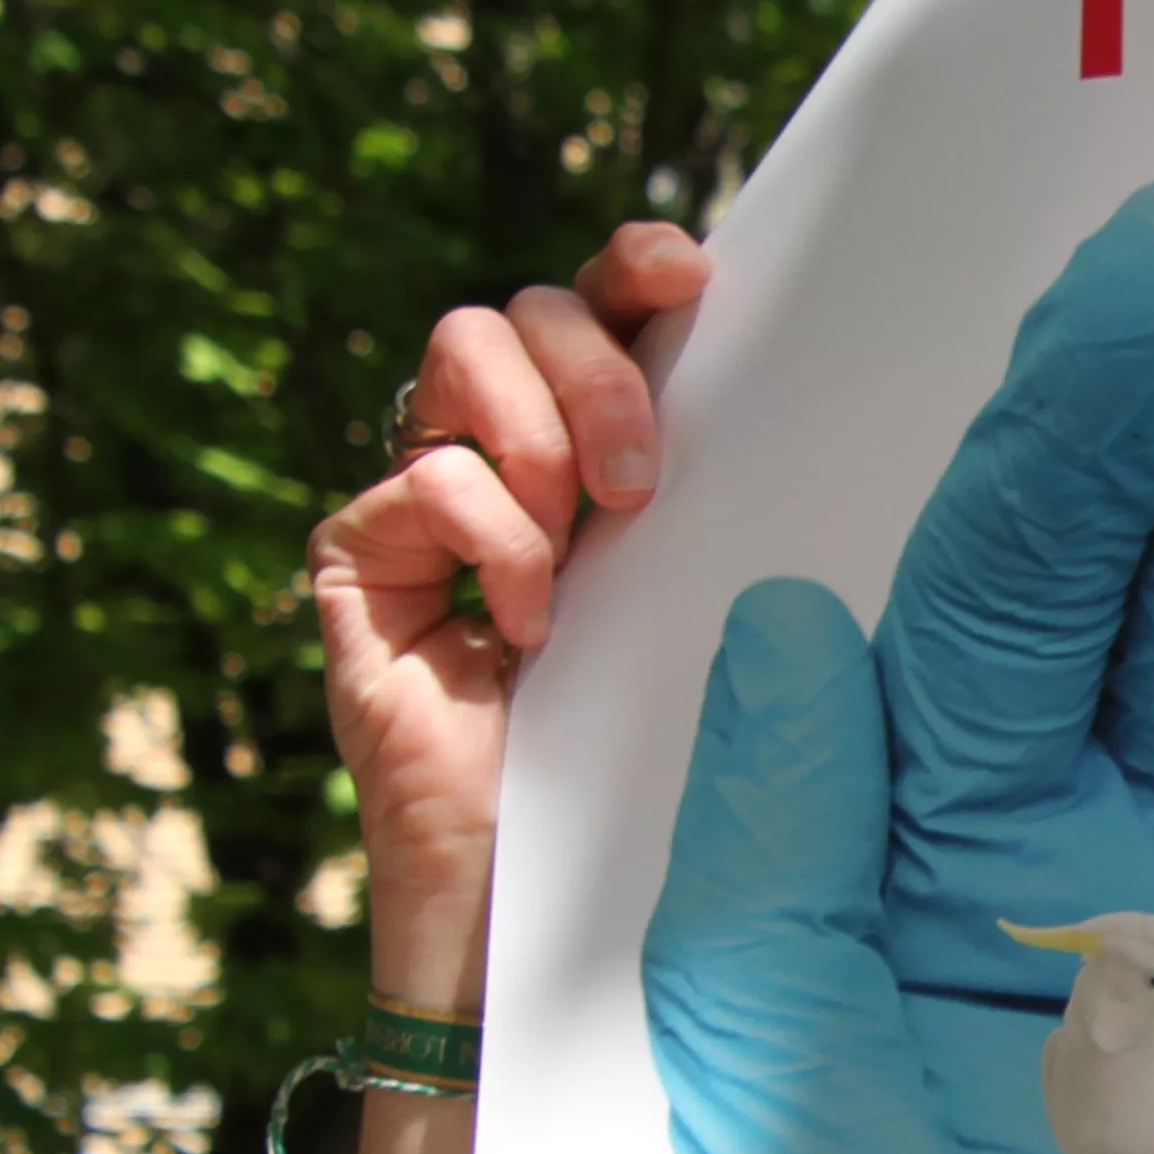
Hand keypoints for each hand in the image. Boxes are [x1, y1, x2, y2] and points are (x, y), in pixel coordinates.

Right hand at [312, 221, 697, 940]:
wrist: (538, 888)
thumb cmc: (636, 749)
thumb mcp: (696, 598)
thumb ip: (716, 502)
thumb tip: (793, 408)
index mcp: (593, 445)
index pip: (600, 307)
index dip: (631, 265)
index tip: (684, 271)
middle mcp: (502, 453)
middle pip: (526, 310)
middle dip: (594, 371)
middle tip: (639, 481)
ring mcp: (421, 499)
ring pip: (460, 353)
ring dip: (537, 439)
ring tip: (581, 544)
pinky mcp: (360, 561)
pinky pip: (423, 481)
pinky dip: (492, 542)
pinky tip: (525, 630)